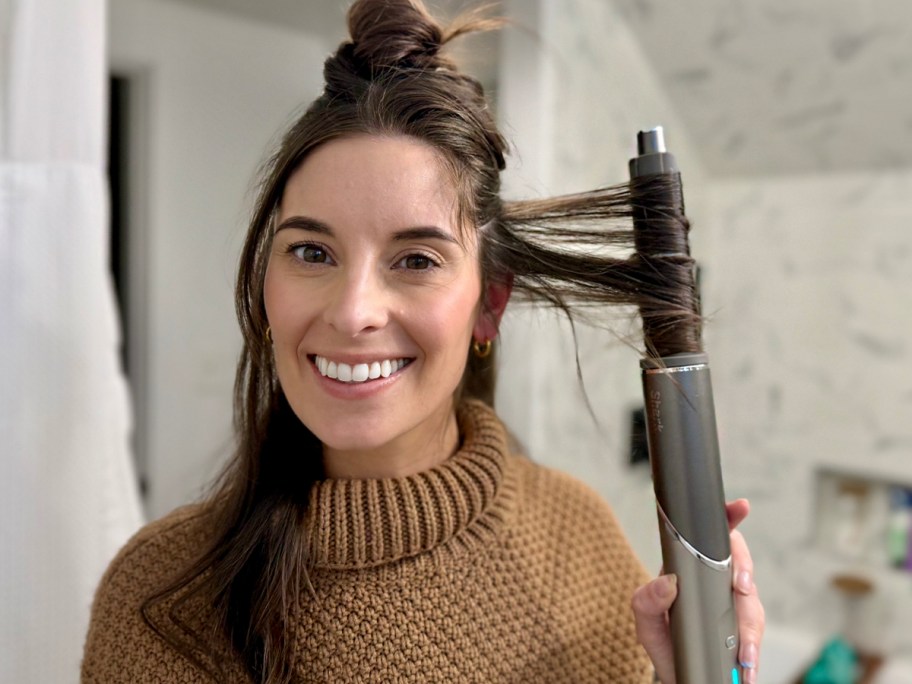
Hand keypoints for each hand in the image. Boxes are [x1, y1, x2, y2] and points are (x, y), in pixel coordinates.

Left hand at [630, 499, 764, 683]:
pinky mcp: (746, 630)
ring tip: (741, 649)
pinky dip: (754, 647)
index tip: (739, 507)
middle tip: (739, 587)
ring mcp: (733, 606)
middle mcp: (715, 584)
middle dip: (743, 568)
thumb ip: (647, 600)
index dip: (727, 519)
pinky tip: (747, 663)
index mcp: (689, 572)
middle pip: (740, 562)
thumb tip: (667, 582)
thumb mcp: (646, 622)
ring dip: (749, 625)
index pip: (710, 538)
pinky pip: (758, 632)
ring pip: (753, 600)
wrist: (679, 676)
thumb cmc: (664, 642)